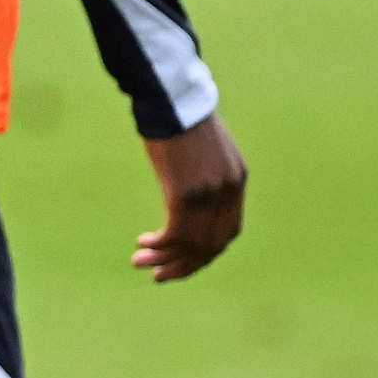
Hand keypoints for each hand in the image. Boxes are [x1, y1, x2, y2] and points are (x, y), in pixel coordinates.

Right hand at [136, 112, 246, 282]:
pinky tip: (143, 244)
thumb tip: (185, 197)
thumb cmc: (179, 121)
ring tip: (140, 264)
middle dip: (184, 266)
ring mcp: (209, 193)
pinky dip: (159, 246)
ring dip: (165, 260)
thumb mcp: (202, 151)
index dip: (204, 254)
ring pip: (192, 244)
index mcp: (237, 180)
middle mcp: (228, 191)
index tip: (179, 260)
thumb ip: (203, 174)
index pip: (228, 232)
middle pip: (212, 245)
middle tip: (159, 276)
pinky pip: (176, 234)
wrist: (171, 101)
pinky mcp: (186, 193)